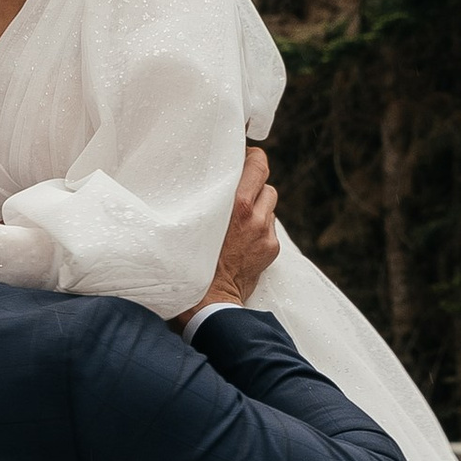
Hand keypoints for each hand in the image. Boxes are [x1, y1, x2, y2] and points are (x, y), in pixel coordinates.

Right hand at [184, 146, 278, 322]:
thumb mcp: (192, 222)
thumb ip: (204, 200)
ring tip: (239, 216)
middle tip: (238, 186)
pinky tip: (242, 239)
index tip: (242, 157)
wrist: (209, 303)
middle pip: (266, 181)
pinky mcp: (271, 249)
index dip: (253, 157)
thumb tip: (205, 183)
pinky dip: (260, 227)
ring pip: (270, 204)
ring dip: (258, 205)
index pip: (258, 164)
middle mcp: (255, 216)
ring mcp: (265, 233)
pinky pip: (269, 227)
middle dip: (255, 182)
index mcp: (236, 205)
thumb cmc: (190, 262)